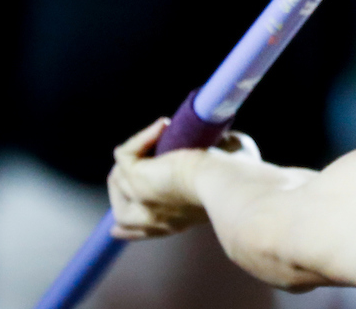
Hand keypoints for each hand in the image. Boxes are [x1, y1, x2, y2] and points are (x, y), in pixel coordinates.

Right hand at [108, 118, 259, 239]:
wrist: (230, 183)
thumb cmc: (240, 177)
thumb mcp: (225, 173)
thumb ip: (216, 161)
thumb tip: (220, 138)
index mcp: (177, 221)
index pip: (141, 230)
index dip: (129, 227)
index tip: (116, 228)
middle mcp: (154, 219)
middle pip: (122, 213)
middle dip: (118, 190)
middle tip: (126, 163)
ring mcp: (140, 201)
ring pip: (118, 177)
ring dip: (137, 150)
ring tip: (163, 130)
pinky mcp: (135, 180)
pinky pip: (124, 154)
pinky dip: (141, 137)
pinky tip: (164, 125)